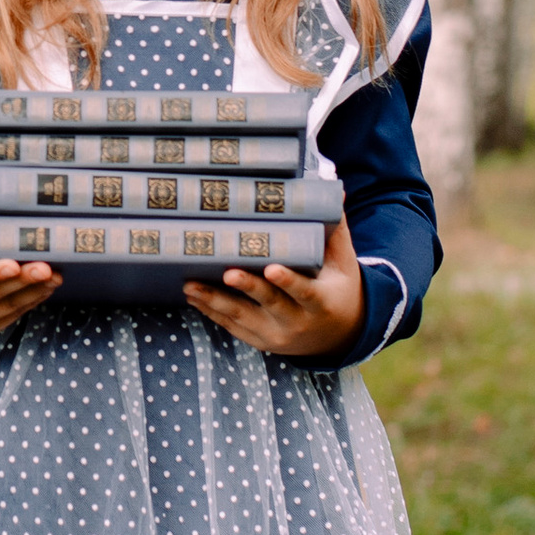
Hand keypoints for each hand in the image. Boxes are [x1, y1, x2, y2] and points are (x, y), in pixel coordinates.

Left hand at [185, 218, 364, 360]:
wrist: (337, 335)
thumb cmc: (337, 289)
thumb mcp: (342, 264)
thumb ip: (335, 231)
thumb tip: (335, 194)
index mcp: (321, 303)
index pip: (305, 292)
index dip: (288, 281)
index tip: (272, 268)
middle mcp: (298, 322)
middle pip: (270, 304)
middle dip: (248, 288)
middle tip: (227, 273)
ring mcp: (277, 335)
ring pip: (244, 318)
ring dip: (216, 302)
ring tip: (191, 286)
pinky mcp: (260, 341)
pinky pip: (233, 326)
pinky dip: (212, 312)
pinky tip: (193, 297)